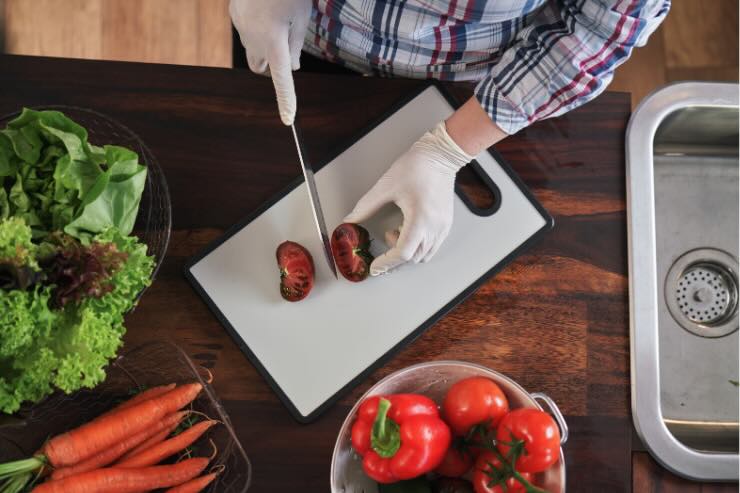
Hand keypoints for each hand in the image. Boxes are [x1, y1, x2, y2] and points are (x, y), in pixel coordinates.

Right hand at [229, 0, 311, 124]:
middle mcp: (253, 39)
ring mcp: (240, 27)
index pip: (282, 80)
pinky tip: (264, 8)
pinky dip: (256, 28)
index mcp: (274, 42)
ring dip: (263, 46)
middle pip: (261, 66)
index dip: (286, 100)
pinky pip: (246, 31)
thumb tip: (291, 68)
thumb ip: (296, 45)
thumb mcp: (301, 17)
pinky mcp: (234, 14)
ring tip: (276, 19)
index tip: (288, 119)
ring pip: (252, 49)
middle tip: (285, 44)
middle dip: (271, 64)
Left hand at [344, 121, 472, 275]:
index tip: (375, 267)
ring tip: (395, 233)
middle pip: (413, 258)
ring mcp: (442, 227)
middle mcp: (434, 227)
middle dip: (394, 260)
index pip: (402, 253)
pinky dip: (418, 246)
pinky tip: (408, 231)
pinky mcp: (446, 224)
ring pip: (424, 255)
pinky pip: (433, 246)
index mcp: (419, 218)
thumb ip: (366, 207)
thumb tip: (350, 220)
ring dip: (407, 253)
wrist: (440, 156)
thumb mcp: (385, 187)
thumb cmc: (417, 167)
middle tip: (380, 256)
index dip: (386, 263)